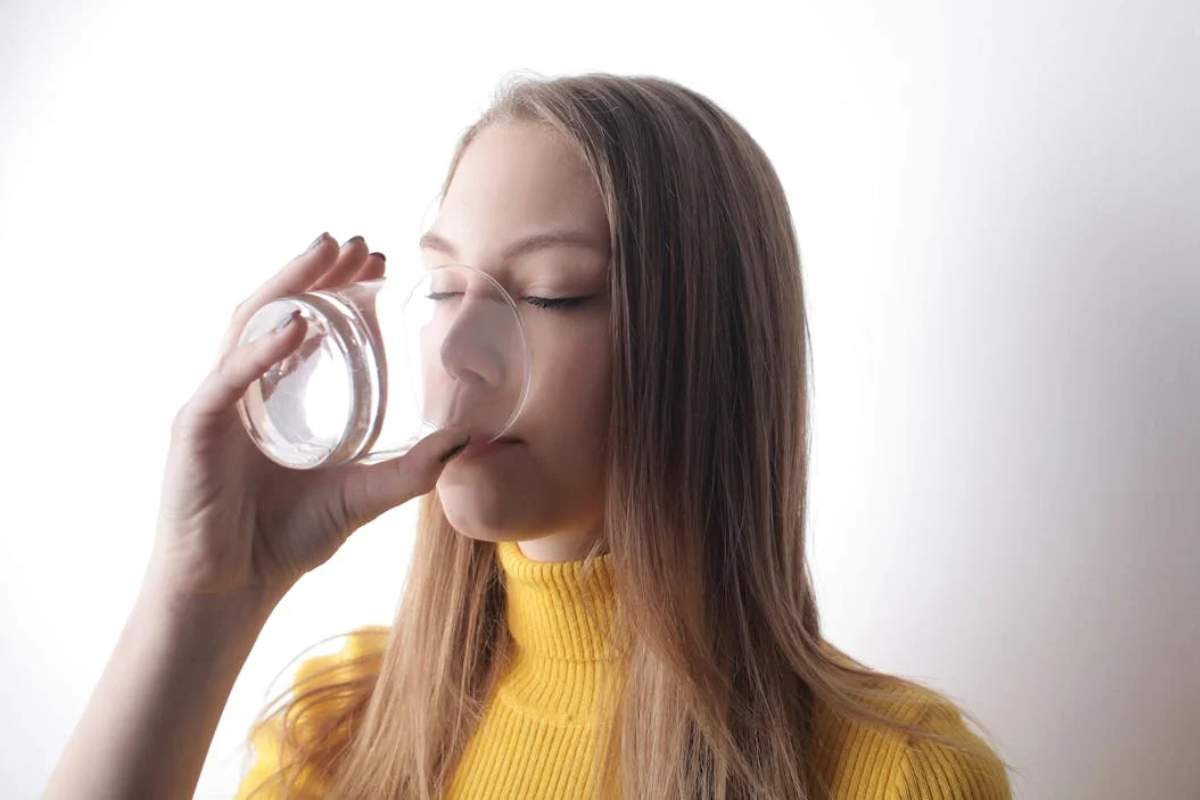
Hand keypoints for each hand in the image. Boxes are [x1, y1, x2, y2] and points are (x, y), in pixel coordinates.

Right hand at [145, 233, 470, 605]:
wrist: (231, 590)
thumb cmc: (285, 540)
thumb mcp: (363, 495)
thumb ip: (411, 469)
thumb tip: (467, 439)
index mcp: (276, 395)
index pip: (307, 325)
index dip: (339, 290)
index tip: (378, 265)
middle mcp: (243, 388)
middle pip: (278, 310)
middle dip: (316, 272)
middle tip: (357, 243)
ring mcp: (217, 403)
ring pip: (249, 325)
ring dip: (288, 285)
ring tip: (325, 253)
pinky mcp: (196, 429)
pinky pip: (229, 378)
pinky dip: (260, 348)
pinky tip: (296, 323)